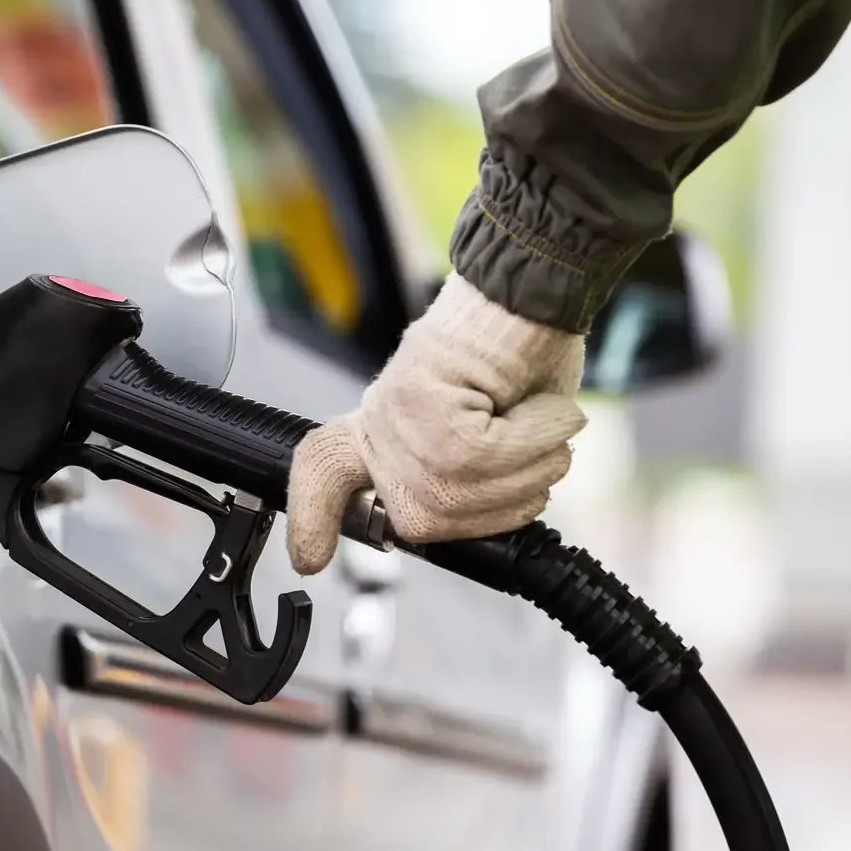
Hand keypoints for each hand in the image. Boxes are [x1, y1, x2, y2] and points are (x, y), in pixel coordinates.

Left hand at [286, 273, 587, 572]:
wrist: (527, 291)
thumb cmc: (515, 355)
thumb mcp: (478, 426)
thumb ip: (457, 479)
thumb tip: (465, 517)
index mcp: (378, 430)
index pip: (324, 476)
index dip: (314, 518)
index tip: (307, 559)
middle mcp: (378, 431)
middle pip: (437, 521)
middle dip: (512, 491)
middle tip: (525, 437)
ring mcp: (400, 427)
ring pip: (483, 496)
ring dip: (539, 458)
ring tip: (532, 413)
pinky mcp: (435, 419)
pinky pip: (501, 461)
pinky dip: (542, 433)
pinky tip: (543, 406)